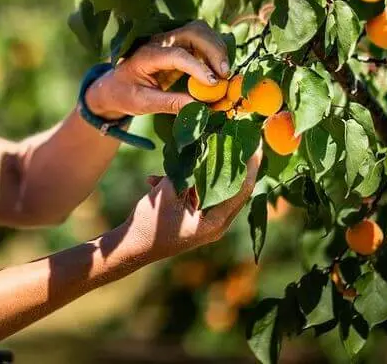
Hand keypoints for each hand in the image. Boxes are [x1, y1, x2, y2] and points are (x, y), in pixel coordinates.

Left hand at [86, 20, 228, 119]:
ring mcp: (170, 41)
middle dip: (213, 50)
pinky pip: (202, 41)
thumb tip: (199, 106)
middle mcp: (160, 42)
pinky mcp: (179, 46)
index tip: (212, 83)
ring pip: (200, 32)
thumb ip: (169, 104)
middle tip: (224, 74)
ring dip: (217, 48)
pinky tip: (219, 70)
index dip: (197, 66)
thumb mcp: (142, 103)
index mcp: (146, 55)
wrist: (114, 86)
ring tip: (224, 73)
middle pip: (193, 32)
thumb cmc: (125, 94)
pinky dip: (215, 52)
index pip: (176, 54)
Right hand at [119, 145, 262, 262]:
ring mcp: (203, 221)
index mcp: (215, 222)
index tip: (256, 144)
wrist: (131, 248)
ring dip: (198, 171)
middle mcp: (215, 223)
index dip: (251, 165)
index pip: (242, 190)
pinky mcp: (191, 217)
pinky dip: (181, 184)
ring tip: (194, 151)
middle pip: (230, 188)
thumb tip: (199, 151)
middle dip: (228, 163)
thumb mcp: (168, 194)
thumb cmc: (150, 226)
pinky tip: (155, 179)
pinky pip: (193, 195)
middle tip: (234, 139)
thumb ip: (185, 173)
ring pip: (209, 189)